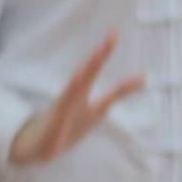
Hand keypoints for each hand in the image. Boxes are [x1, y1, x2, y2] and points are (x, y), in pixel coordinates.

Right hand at [7, 36, 144, 167]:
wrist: (37, 148)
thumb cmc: (69, 124)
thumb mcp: (97, 108)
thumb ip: (118, 92)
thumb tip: (143, 78)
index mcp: (80, 93)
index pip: (93, 70)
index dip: (104, 52)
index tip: (113, 33)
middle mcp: (70, 99)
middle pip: (85, 77)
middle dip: (95, 61)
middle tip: (107, 41)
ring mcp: (61, 114)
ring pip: (70, 96)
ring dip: (76, 84)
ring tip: (84, 70)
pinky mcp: (54, 131)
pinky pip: (59, 121)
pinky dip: (62, 114)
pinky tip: (64, 111)